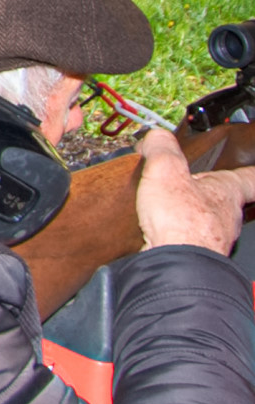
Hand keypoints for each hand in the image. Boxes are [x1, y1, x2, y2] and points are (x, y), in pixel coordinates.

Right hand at [136, 129, 254, 254]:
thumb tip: (157, 137)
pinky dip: (177, 234)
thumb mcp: (165, 170)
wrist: (176, 266)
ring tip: (168, 209)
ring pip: (207, 222)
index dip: (250, 171)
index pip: (248, 178)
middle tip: (190, 183)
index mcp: (226, 192)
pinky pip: (189, 240)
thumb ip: (162, 149)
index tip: (252, 170)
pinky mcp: (196, 258)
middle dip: (208, 192)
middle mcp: (227, 218)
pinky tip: (161, 233)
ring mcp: (214, 240)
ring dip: (191, 215)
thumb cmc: (180, 222)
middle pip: (225, 200)